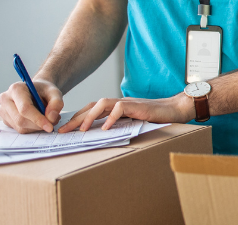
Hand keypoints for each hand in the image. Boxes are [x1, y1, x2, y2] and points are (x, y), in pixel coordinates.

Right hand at [0, 79, 63, 132]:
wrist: (37, 92)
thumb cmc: (44, 91)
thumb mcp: (55, 92)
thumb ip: (56, 103)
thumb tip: (51, 118)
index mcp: (16, 89)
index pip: (25, 108)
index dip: (38, 119)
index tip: (50, 126)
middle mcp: (5, 99)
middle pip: (20, 119)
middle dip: (38, 125)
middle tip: (52, 123)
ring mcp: (3, 110)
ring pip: (20, 127)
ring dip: (36, 127)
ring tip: (46, 119)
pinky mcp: (5, 119)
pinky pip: (19, 129)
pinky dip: (31, 128)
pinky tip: (37, 120)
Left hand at [58, 93, 194, 132]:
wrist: (175, 109)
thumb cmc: (156, 118)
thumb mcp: (133, 122)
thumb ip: (119, 124)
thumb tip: (101, 135)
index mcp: (116, 107)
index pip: (92, 109)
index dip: (77, 117)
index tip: (65, 129)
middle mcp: (120, 103)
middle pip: (92, 106)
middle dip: (76, 118)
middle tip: (62, 131)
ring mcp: (128, 103)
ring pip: (103, 103)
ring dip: (89, 116)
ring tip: (81, 130)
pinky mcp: (138, 106)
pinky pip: (120, 108)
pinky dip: (111, 118)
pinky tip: (105, 128)